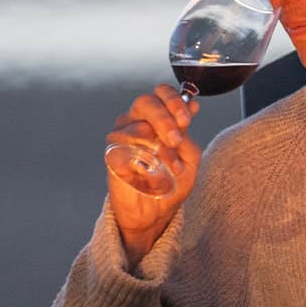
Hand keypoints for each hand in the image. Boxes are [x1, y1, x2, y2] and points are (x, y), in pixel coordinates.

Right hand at [106, 84, 200, 267]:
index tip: (186, 118)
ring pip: (136, 125)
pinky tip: (152, 171)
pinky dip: (143, 158)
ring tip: (171, 166)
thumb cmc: (171, 183)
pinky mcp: (112, 154)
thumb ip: (188, 132)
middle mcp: (137, 122)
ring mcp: (122, 137)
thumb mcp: (190, 157)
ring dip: (159, 146)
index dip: (173, 99)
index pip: (161, 93)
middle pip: (145, 102)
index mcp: (157, 118)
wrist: (155, 213)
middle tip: (175, 139)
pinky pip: (124, 146)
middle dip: (164, 118)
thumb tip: (193, 106)